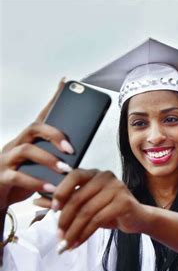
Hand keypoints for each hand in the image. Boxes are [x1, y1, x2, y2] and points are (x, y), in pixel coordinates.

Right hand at [0, 79, 73, 208]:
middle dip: (55, 134)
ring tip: (65, 169)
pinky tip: (52, 188)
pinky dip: (37, 183)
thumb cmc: (23, 178)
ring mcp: (7, 159)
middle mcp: (16, 144)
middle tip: (71, 148)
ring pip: (26, 150)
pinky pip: (18, 177)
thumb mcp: (41, 165)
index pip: (42, 115)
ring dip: (48, 159)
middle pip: (34, 128)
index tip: (66, 83)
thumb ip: (55, 156)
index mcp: (28, 139)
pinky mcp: (1, 177)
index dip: (54, 100)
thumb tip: (77, 150)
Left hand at [52, 169, 142, 251]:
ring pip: (87, 212)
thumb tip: (37, 202)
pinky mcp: (124, 202)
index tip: (53, 209)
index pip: (74, 175)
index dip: (61, 191)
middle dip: (65, 220)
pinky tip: (78, 242)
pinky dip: (85, 234)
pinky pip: (98, 220)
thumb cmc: (109, 209)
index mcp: (95, 173)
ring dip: (74, 231)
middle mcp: (106, 176)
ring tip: (66, 244)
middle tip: (58, 236)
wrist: (136, 218)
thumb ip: (65, 202)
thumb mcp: (86, 205)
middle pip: (78, 198)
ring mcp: (117, 188)